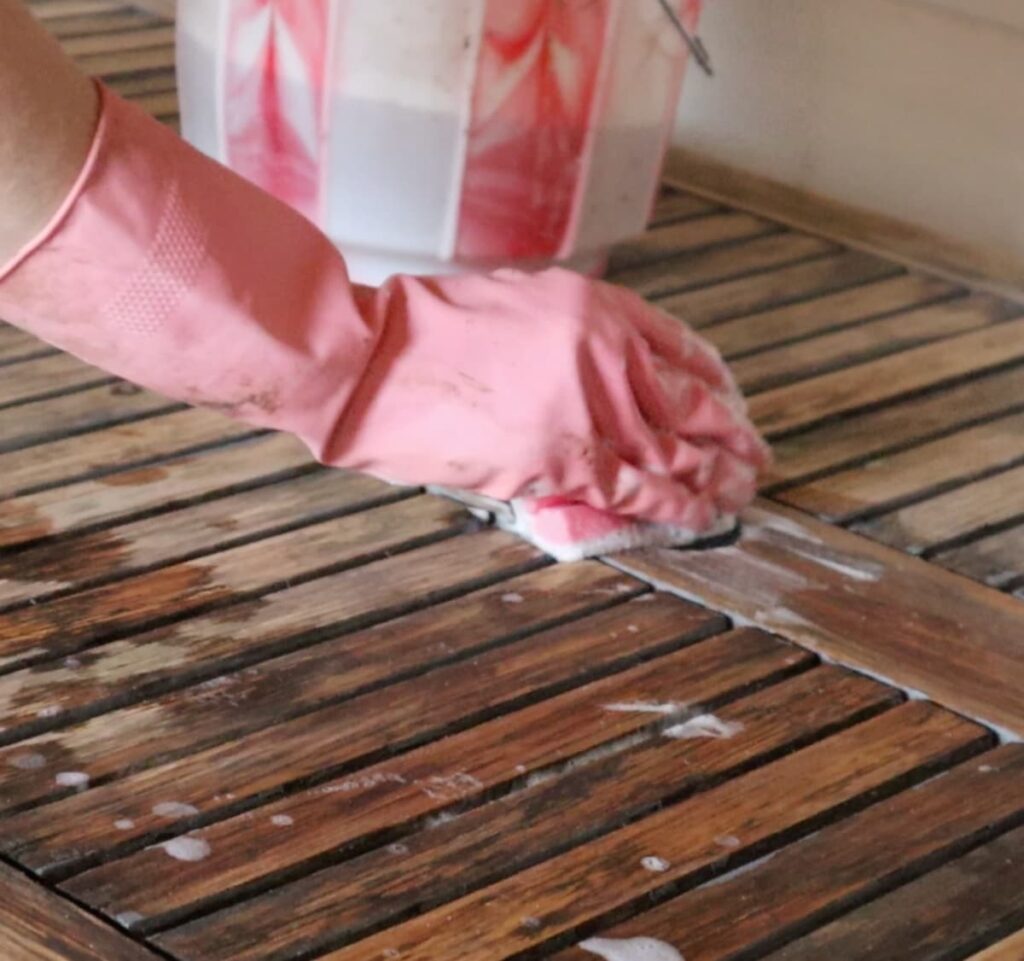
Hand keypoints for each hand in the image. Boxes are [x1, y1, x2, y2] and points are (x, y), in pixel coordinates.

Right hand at [333, 267, 769, 530]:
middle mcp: (608, 351)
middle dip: (729, 436)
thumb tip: (604, 374)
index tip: (731, 402)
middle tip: (755, 457)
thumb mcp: (514, 305)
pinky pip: (639, 487)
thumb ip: (571, 335)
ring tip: (740, 492)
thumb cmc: (428, 334)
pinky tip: (702, 515)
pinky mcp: (566, 456)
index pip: (680, 347)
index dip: (714, 383)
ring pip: (675, 449)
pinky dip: (676, 505)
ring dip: (715, 475)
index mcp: (597, 307)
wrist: (374, 362)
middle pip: (690, 402)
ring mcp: (591, 404)